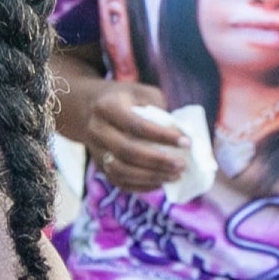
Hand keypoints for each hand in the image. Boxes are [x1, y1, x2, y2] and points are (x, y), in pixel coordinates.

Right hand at [71, 78, 193, 191]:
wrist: (91, 109)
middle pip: (127, 151)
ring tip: (175, 176)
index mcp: (107, 107)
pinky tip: (161, 182)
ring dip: (151, 176)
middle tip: (182, 165)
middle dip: (158, 161)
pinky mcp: (99, 166)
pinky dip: (142, 186)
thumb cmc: (126, 99)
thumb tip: (182, 134)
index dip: (162, 136)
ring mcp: (96, 151)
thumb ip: (160, 110)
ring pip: (122, 171)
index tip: (186, 142)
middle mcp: (97, 130)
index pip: (136, 125)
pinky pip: (120, 182)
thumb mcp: (142, 93)